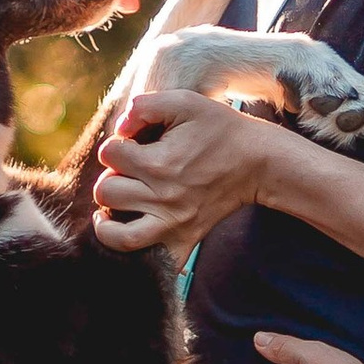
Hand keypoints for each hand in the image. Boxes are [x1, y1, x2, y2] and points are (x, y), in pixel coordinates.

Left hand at [93, 89, 281, 254]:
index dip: (116, 143)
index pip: (109, 154)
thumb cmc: (220, 129)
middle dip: (111, 176)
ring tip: (115, 203)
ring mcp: (173, 224)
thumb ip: (144, 105)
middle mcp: (163, 197)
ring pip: (115, 235)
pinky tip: (126, 233)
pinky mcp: (184, 241)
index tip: (133, 143)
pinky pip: (147, 261)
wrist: (257, 162)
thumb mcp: (185, 101)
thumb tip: (120, 126)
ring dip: (108, 217)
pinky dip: (130, 255)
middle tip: (129, 171)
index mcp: (159, 163)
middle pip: (106, 192)